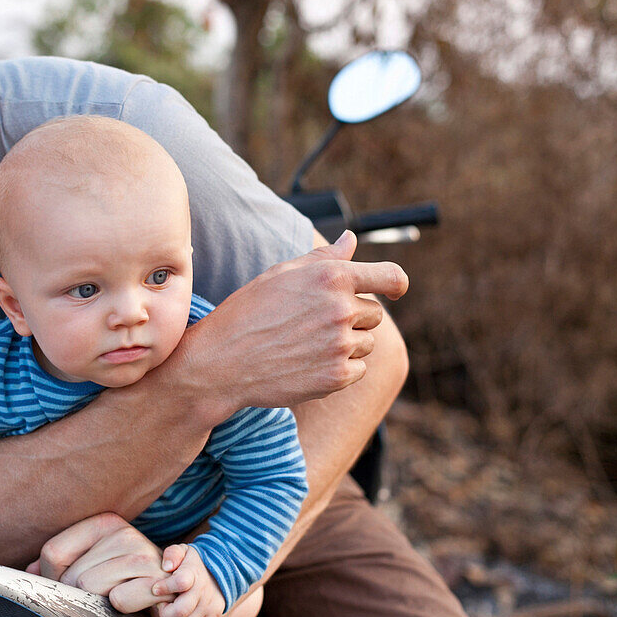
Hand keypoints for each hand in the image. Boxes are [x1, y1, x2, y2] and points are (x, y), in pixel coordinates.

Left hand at [26, 512, 172, 612]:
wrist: (176, 592)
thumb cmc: (129, 578)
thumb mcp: (96, 562)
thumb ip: (61, 563)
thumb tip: (28, 572)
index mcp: (104, 523)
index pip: (52, 552)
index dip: (52, 577)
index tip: (67, 583)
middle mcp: (123, 533)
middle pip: (69, 576)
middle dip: (76, 594)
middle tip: (98, 594)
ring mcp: (141, 556)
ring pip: (88, 589)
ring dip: (98, 602)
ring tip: (115, 596)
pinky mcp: (156, 581)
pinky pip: (118, 601)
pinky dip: (121, 608)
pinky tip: (133, 601)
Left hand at [148, 544, 225, 616]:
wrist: (219, 574)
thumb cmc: (191, 564)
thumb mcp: (183, 552)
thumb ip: (173, 554)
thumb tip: (166, 566)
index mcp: (195, 572)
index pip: (181, 582)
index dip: (165, 587)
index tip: (155, 589)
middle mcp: (204, 591)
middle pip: (181, 610)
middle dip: (165, 611)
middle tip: (161, 604)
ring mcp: (210, 607)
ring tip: (168, 610)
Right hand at [174, 230, 407, 410]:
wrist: (221, 362)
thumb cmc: (247, 313)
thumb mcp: (281, 274)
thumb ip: (324, 257)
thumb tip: (352, 240)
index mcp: (331, 277)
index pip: (391, 277)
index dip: (396, 284)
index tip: (394, 291)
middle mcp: (341, 309)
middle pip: (374, 314)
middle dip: (352, 317)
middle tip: (313, 324)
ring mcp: (340, 345)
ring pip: (366, 343)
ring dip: (345, 344)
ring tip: (306, 344)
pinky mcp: (337, 376)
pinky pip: (357, 370)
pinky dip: (339, 369)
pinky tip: (307, 363)